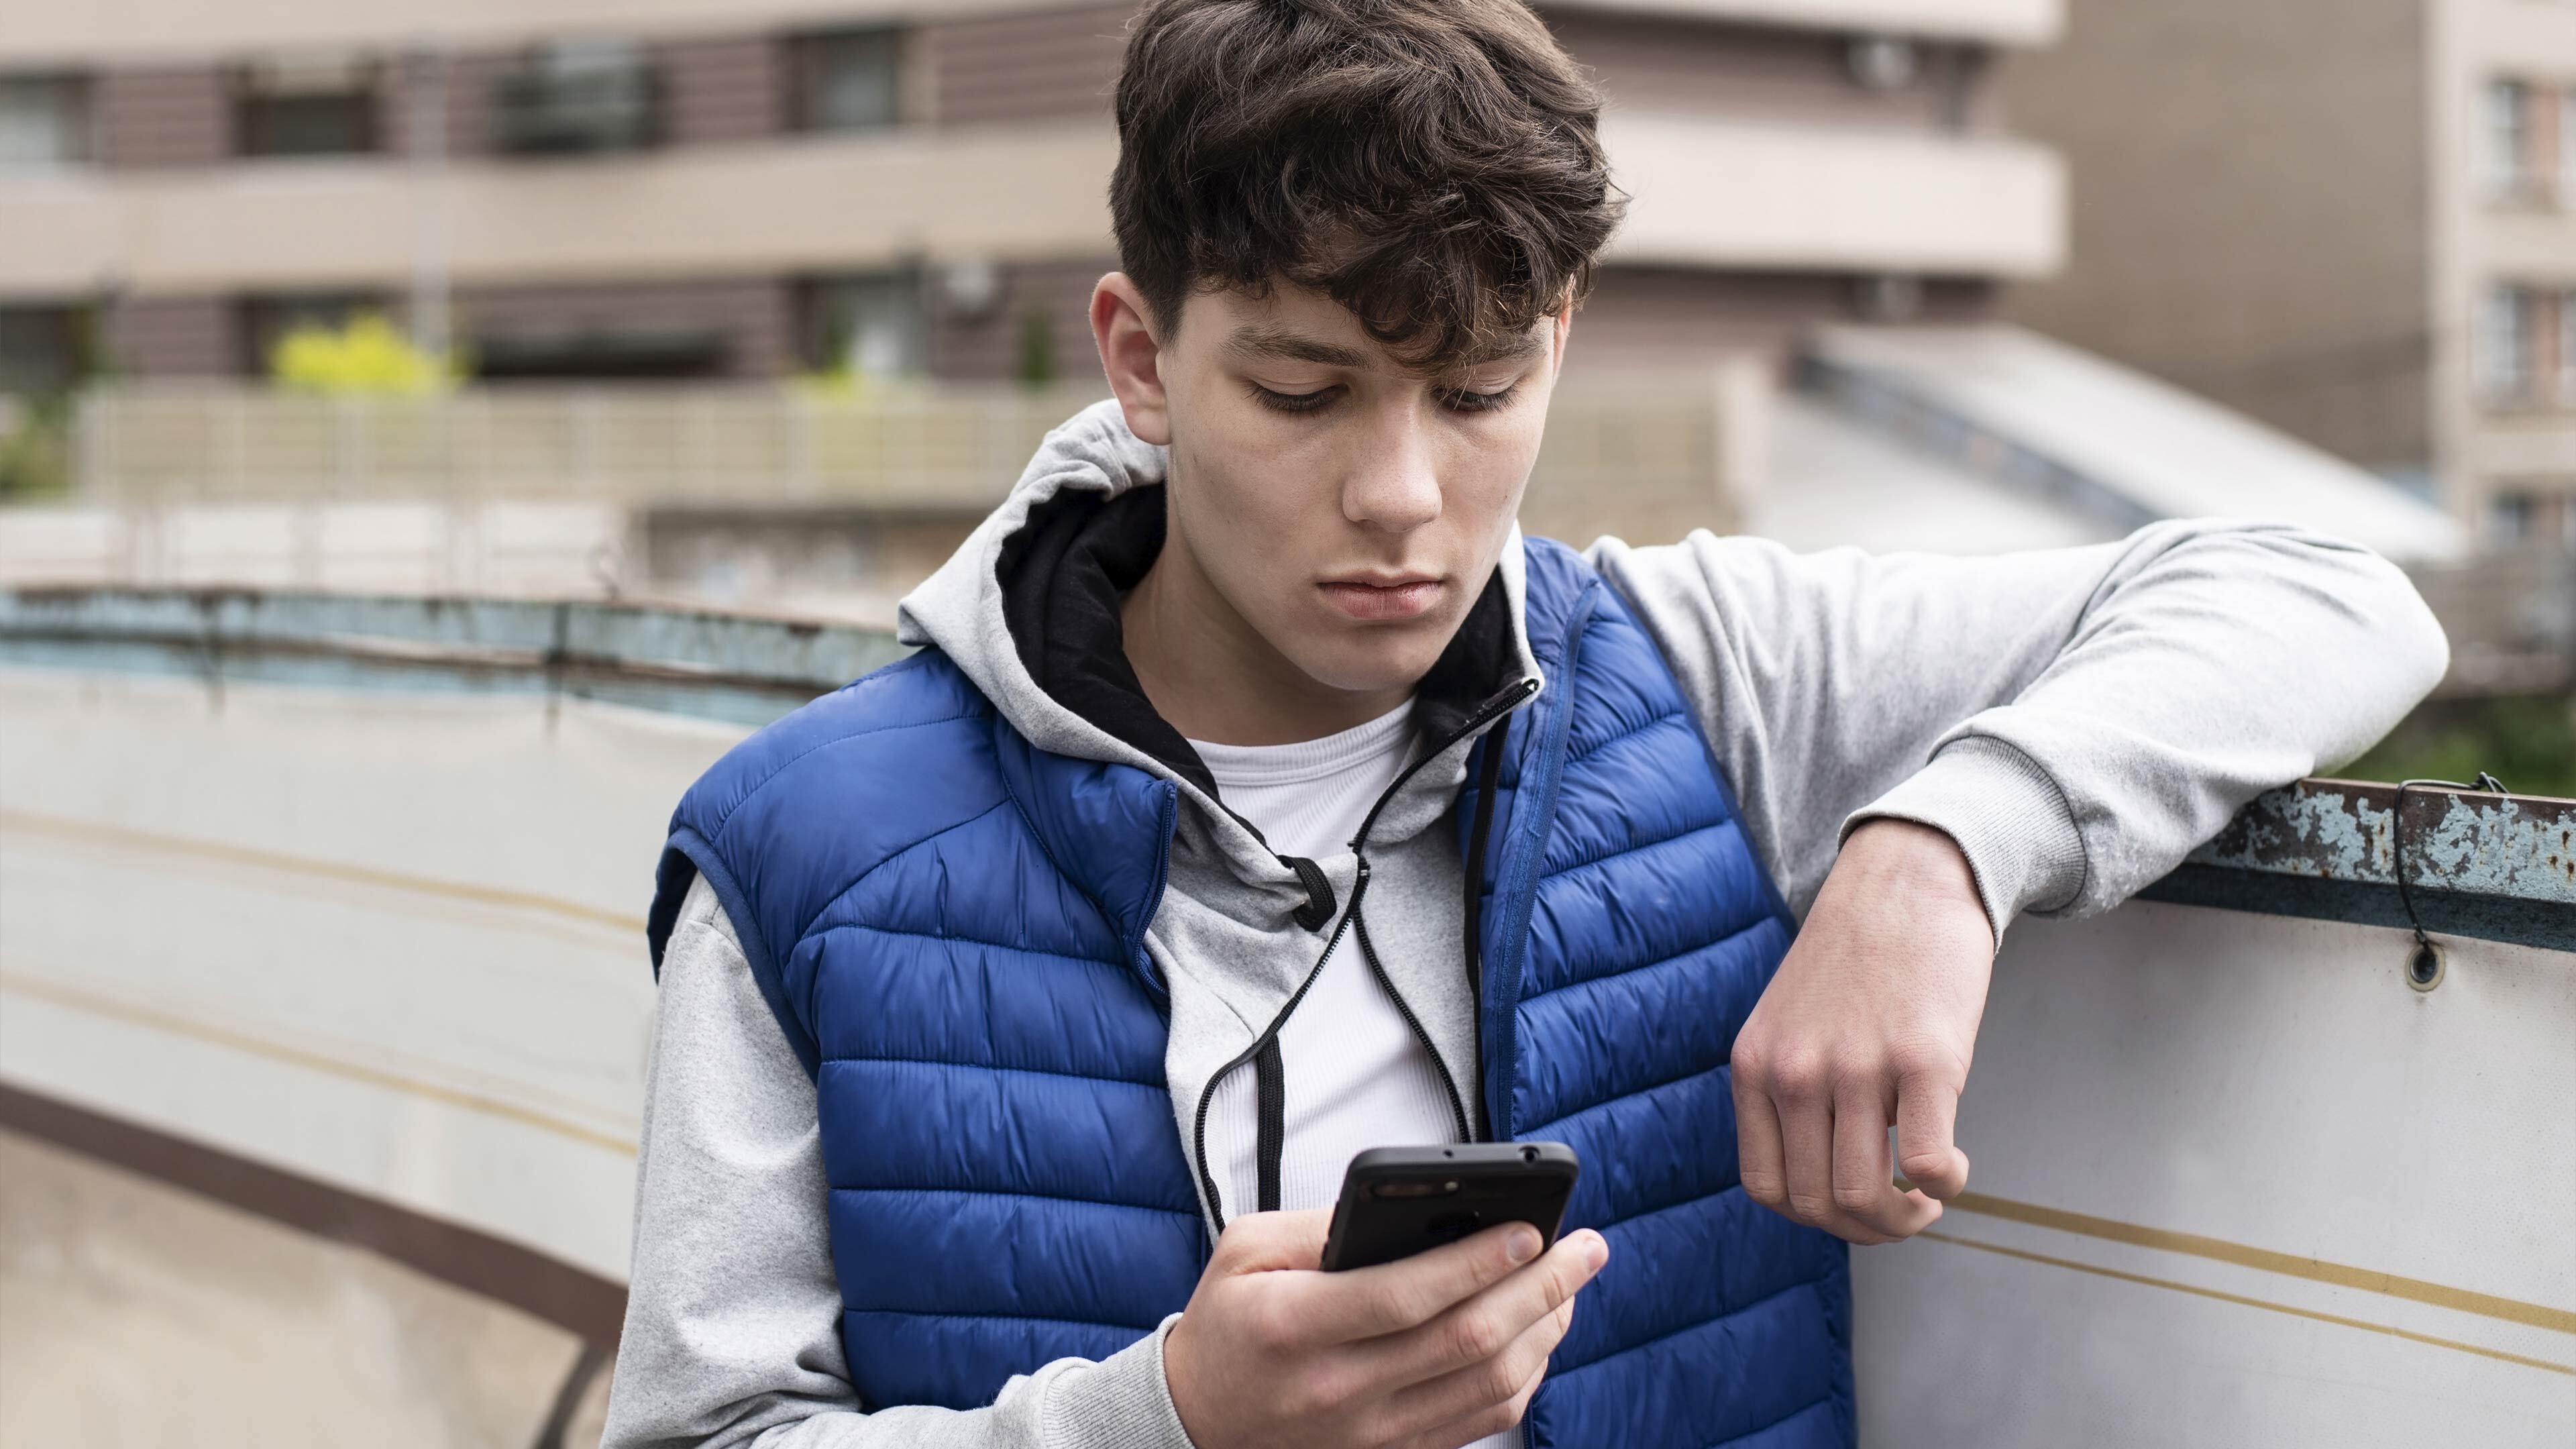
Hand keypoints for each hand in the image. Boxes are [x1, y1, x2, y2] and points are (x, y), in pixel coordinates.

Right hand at [1163, 1208, 1608, 1448]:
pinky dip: (1525, 1377)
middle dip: (1539, 1289)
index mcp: (1293, 1327)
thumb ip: (1321, 1225)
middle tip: (1586, 1248)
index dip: (1475, 1262)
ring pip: (1486, 1385)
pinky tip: (1541, 1334)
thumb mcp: (1245, 1251)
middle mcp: (1336, 1390)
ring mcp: (1370, 1434)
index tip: (1529, 1228)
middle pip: (1464, 1341)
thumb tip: (1410, 1203)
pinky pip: (1480, 1421)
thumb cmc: (1228, 1323)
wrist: (1197, 1422)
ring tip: (1572, 1284)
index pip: (1404, 1296)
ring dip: (1545, 1330)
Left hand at [1731, 819, 1992, 1243]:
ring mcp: (1857, 1067)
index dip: (1814, 1218)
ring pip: (1865, 1197)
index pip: (1766, 1189)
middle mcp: (1795, 1073)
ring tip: (1928, 1195)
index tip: (1852, 1206)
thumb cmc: (1856, 959)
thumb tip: (1823, 1176)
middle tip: (1904, 1212)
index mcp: (1755, 1067)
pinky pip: (1925, 1162)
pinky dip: (1945, 1185)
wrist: (1903, 879)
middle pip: (1817, 1205)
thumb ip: (1791, 1090)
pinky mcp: (1924, 1059)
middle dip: (1866, 1230)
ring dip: (1905, 1220)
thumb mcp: (1789, 1022)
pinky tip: (1953, 1169)